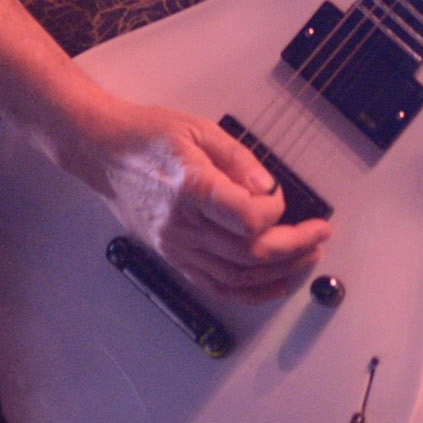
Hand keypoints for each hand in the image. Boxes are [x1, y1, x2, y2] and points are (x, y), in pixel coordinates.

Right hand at [53, 92, 328, 301]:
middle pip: (249, 253)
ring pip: (238, 276)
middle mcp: (183, 225)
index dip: (274, 210)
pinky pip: (216, 285)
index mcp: (191, 189)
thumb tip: (268, 188)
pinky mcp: (174, 257)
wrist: (103, 153)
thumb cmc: (148, 136)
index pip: (247, 218)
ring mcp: (177, 247)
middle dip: (294, 247)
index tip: (277, 195)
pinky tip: (275, 284)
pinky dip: (250, 291)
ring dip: (280, 271)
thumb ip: (239, 160)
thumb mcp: (199, 130)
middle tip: (319, 235)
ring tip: (308, 257)